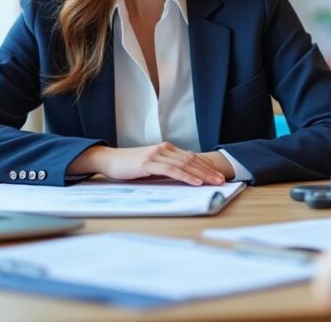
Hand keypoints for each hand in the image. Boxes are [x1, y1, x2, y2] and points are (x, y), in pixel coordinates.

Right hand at [69, 142, 226, 185]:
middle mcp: (164, 149)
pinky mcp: (149, 163)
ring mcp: (157, 155)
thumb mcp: (151, 166)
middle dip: (209, 171)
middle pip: (192, 160)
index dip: (206, 166)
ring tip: (214, 182)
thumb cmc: (129, 166)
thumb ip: (166, 169)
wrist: (108, 160)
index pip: (192, 157)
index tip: (218, 175)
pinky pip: (172, 170)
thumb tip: (183, 178)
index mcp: (166, 149)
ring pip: (185, 164)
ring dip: (202, 174)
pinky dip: (186, 176)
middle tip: (222, 180)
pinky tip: (195, 182)